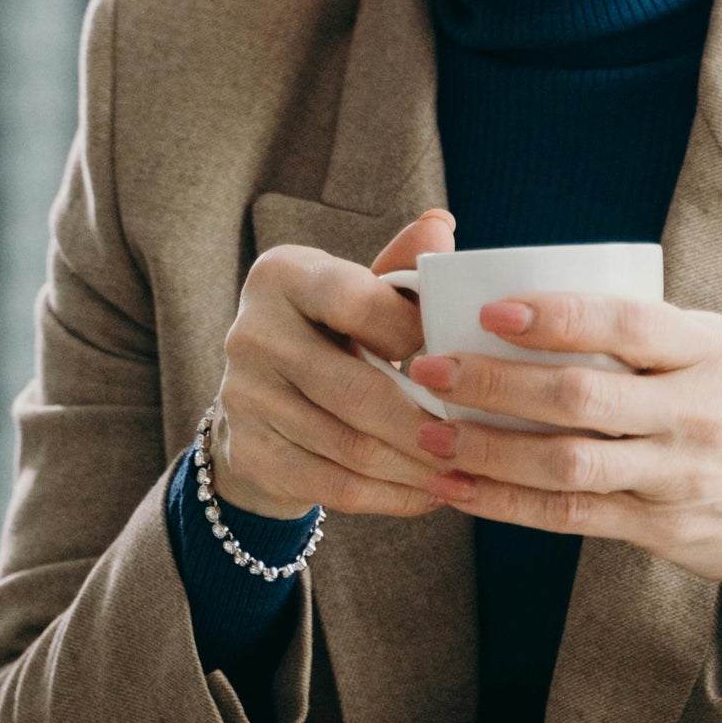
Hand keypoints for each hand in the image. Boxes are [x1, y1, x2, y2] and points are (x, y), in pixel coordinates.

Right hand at [207, 207, 454, 521]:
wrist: (261, 397)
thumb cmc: (332, 332)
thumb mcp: (359, 291)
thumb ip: (401, 267)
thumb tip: (441, 225)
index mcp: (281, 276)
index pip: (355, 302)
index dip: (413, 332)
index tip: (459, 359)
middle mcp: (251, 332)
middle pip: (355, 389)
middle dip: (426, 423)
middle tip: (478, 441)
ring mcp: (243, 396)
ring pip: (349, 446)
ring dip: (415, 468)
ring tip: (463, 473)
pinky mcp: (248, 451)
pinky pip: (333, 485)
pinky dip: (389, 497)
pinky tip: (428, 496)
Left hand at [407, 292, 721, 584]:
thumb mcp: (719, 353)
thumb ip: (649, 332)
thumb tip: (538, 298)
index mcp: (710, 350)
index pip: (628, 325)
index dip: (557, 317)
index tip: (491, 309)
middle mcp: (696, 411)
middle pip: (582, 397)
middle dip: (495, 382)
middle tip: (430, 368)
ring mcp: (677, 475)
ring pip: (567, 464)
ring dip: (488, 449)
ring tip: (430, 434)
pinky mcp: (659, 527)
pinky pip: (569, 516)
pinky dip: (507, 504)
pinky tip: (460, 489)